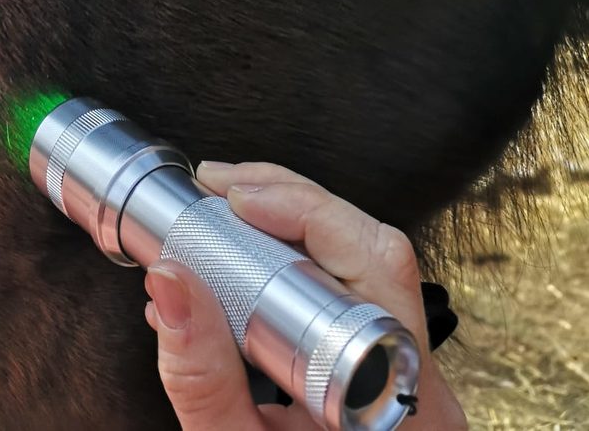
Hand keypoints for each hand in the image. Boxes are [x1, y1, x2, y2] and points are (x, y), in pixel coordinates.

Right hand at [145, 162, 466, 429]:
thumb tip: (169, 279)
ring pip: (360, 266)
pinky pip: (345, 298)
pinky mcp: (384, 380)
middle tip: (218, 187)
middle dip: (288, 200)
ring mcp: (409, 382)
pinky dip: (289, 268)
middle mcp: (419, 384)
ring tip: (223, 213)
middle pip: (370, 247)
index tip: (234, 199)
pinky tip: (239, 266)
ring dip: (287, 228)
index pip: (375, 260)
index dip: (304, 210)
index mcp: (398, 402)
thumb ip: (201, 379)